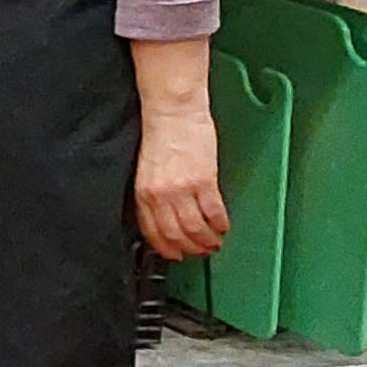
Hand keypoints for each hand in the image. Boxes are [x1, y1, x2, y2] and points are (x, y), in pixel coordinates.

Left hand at [134, 95, 229, 260]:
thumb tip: (164, 215)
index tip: (175, 254)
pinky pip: (214, 211)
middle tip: (200, 253)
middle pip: (176, 234)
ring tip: (214, 243)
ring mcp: (182, 189)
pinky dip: (220, 223)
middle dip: (190, 249)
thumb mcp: (146, 170)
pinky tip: (224, 227)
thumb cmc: (160, 135)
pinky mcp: (204, 180)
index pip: (152, 231)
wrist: (172, 112)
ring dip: (207, 240)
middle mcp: (160, 195)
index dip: (165, 247)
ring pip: (196, 228)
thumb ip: (153, 194)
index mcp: (143, 193)